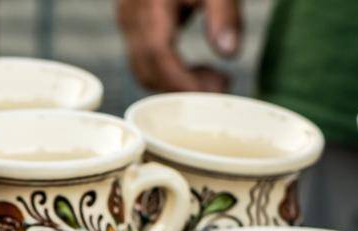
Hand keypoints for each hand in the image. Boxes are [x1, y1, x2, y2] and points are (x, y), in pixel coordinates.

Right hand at [117, 0, 241, 92]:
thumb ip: (224, 15)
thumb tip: (229, 54)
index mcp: (150, 5)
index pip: (158, 55)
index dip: (182, 82)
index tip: (213, 94)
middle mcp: (131, 14)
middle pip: (146, 68)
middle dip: (181, 89)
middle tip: (222, 87)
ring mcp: (127, 18)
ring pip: (142, 67)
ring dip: (175, 84)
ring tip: (214, 78)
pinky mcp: (133, 21)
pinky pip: (143, 57)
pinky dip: (168, 72)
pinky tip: (197, 68)